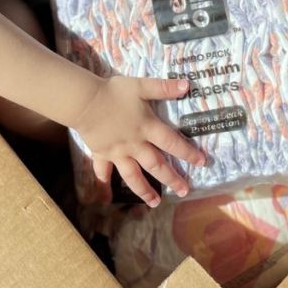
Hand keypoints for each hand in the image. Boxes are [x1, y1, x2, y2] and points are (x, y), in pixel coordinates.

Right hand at [72, 76, 205, 205]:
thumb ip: (163, 87)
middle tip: (184, 191)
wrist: (85, 101)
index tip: (202, 162)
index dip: (188, 152)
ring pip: (133, 176)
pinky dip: (104, 182)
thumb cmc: (114, 92)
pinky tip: (106, 193)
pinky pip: (103, 171)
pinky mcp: (101, 154)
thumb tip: (187, 85)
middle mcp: (135, 145)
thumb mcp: (141, 85)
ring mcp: (117, 152)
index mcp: (147, 128)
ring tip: (155, 203)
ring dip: (144, 190)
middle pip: (156, 165)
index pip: (172, 143)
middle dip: (171, 179)